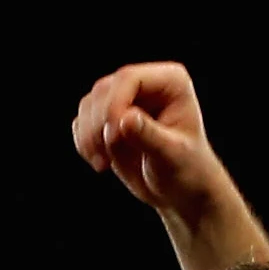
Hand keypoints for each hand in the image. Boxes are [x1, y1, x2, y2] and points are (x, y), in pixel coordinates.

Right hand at [70, 62, 247, 230]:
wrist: (180, 190)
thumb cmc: (186, 170)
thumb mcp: (171, 155)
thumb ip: (148, 136)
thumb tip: (124, 119)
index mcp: (170, 82)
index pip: (129, 79)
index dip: (114, 105)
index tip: (113, 139)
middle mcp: (145, 85)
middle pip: (103, 90)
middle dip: (98, 125)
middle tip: (106, 158)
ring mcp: (124, 100)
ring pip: (88, 106)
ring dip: (89, 137)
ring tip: (106, 162)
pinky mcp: (107, 119)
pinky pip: (82, 122)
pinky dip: (84, 144)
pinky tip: (102, 163)